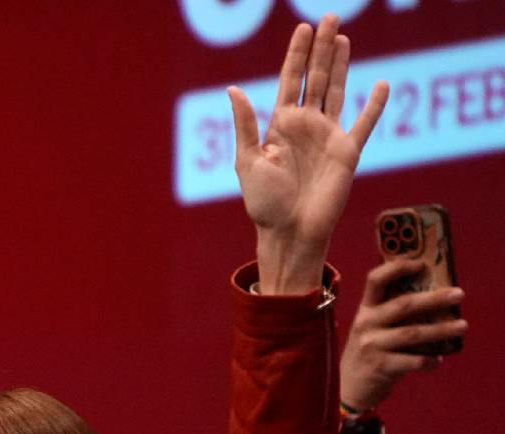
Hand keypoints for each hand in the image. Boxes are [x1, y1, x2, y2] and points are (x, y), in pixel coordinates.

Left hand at [229, 16, 387, 293]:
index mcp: (279, 125)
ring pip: (337, 91)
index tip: (303, 28)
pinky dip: (374, 105)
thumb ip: (245, 125)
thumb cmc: (263, 203)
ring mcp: (328, 136)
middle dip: (322, 49)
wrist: (288, 231)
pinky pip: (364, 122)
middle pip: (316, 78)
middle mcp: (305, 125)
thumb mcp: (248, 161)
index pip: (289, 81)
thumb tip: (233, 89)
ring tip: (344, 38)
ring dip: (341, 65)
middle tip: (329, 17)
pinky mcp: (348, 151)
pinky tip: (382, 84)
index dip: (296, 55)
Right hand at [340, 260, 465, 410]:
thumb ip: (392, 315)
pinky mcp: (380, 366)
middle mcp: (366, 324)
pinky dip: (429, 361)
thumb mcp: (372, 329)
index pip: (376, 280)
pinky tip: (439, 361)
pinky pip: (413, 361)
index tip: (421, 265)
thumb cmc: (369, 353)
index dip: (397, 268)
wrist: (348, 387)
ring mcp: (372, 345)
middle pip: (403, 304)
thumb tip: (435, 300)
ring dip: (441, 329)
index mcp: (365, 310)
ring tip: (462, 326)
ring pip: (413, 333)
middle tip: (459, 294)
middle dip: (434, 298)